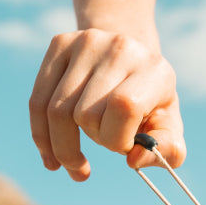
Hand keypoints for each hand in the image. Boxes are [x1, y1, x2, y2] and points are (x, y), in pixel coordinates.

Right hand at [29, 28, 184, 180]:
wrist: (130, 58)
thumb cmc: (150, 102)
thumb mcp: (168, 127)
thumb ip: (167, 151)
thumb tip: (135, 161)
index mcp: (153, 70)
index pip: (124, 107)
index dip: (118, 139)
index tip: (124, 148)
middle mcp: (119, 49)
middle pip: (86, 114)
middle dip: (94, 140)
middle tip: (107, 142)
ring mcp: (85, 43)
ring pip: (57, 111)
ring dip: (66, 145)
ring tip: (78, 162)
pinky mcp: (59, 44)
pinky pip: (37, 102)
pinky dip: (42, 138)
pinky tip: (51, 159)